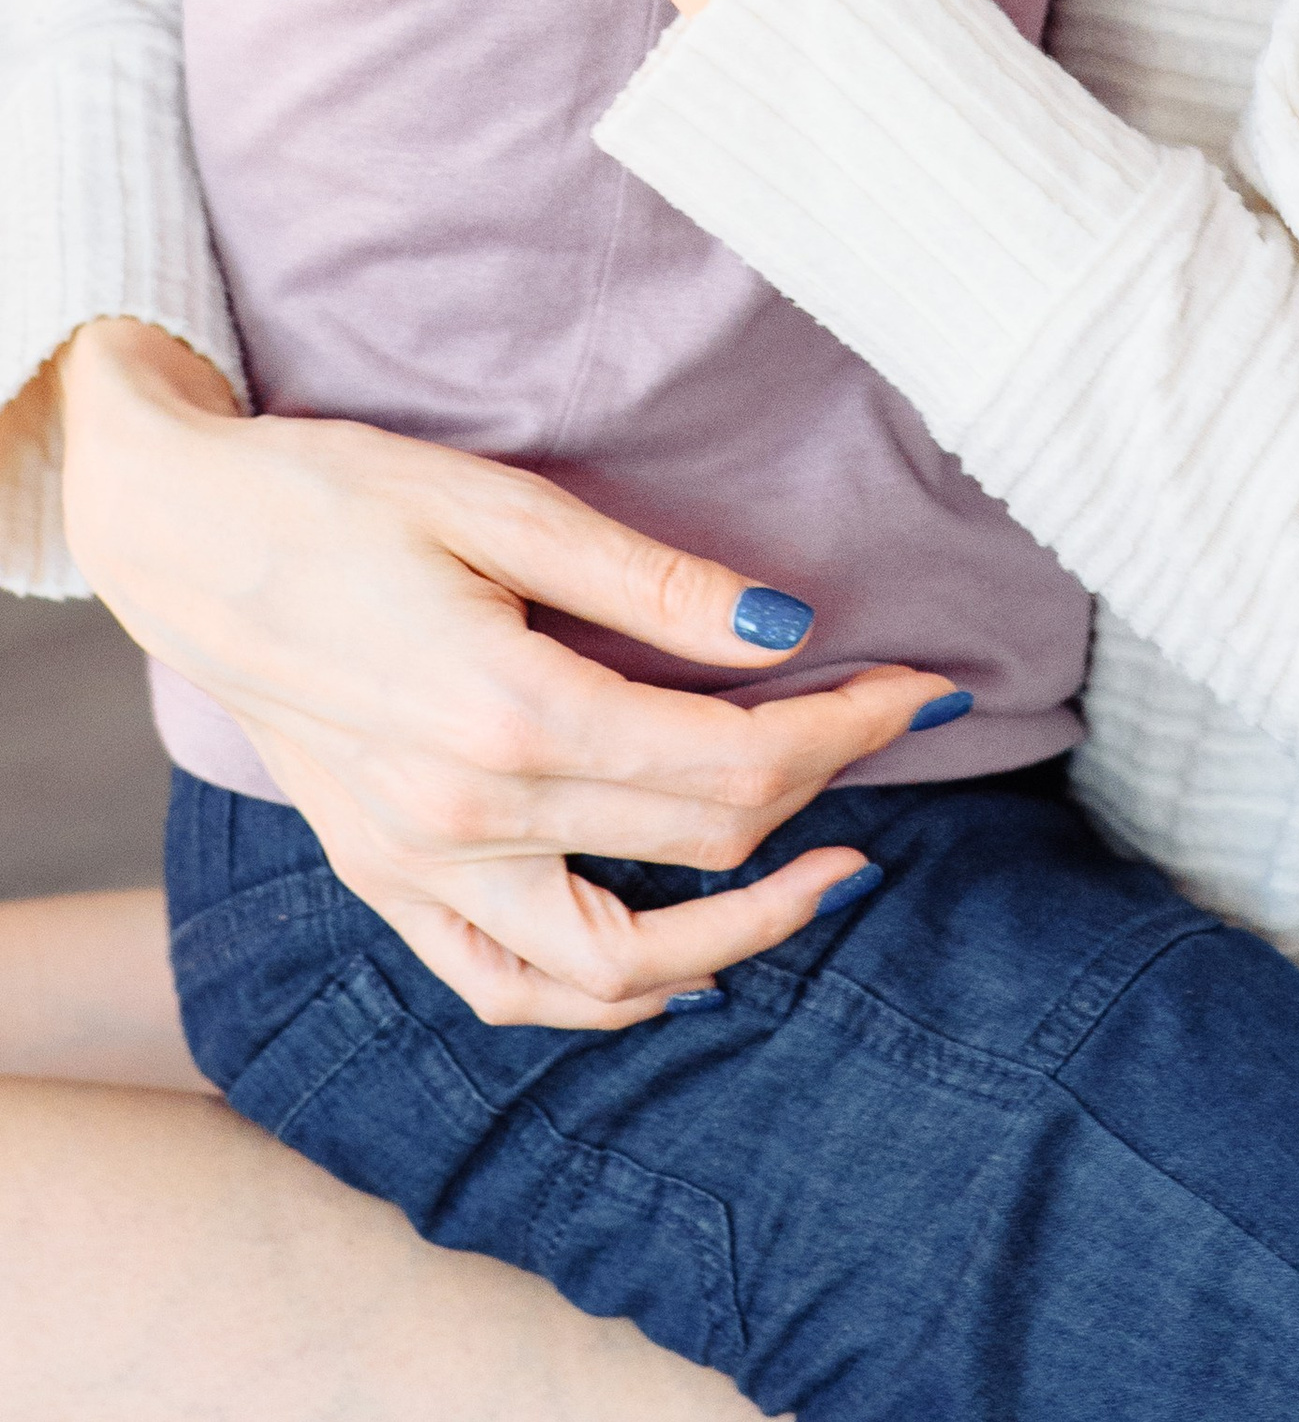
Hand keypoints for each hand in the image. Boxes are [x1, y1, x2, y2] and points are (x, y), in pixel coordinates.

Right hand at [60, 322, 953, 1030]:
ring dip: (737, 936)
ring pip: (610, 967)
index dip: (847, 731)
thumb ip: (652, 583)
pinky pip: (505, 987)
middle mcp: (463, 817)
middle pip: (697, 848)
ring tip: (824, 876)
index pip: (731, 762)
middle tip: (887, 730)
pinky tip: (680, 961)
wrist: (184, 536)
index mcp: (507, 712)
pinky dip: (604, 996)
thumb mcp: (505, 505)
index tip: (921, 689)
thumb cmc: (339, 494)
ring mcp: (414, 867)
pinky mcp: (381, 881)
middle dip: (820, 794)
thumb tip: (790, 627)